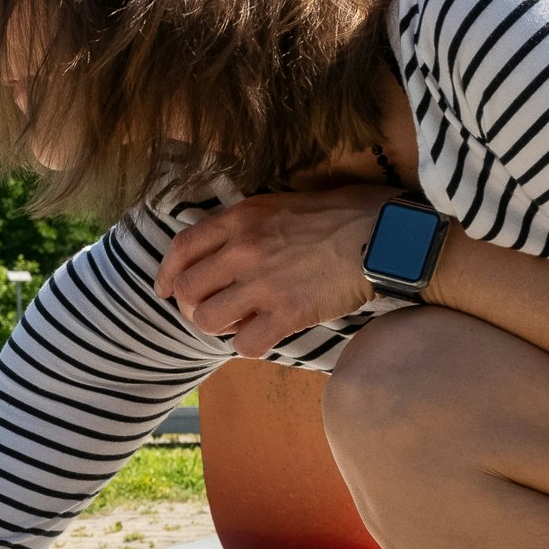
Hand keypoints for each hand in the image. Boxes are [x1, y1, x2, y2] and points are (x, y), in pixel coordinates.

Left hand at [152, 184, 396, 354]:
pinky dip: (249, 345)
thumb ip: (243, 223)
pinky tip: (262, 335)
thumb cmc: (338, 214)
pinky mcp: (288, 313)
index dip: (165, 274)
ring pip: (207, 320)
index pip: (181, 249)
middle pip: (186, 290)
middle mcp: (244, 250)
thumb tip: (216, 247)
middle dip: (190, 305)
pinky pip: (245, 345)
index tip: (163, 290)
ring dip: (217, 326)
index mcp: (240, 218)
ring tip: (236, 321)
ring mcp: (264, 283)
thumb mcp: (279, 203)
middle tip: (209, 309)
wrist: (384, 233)